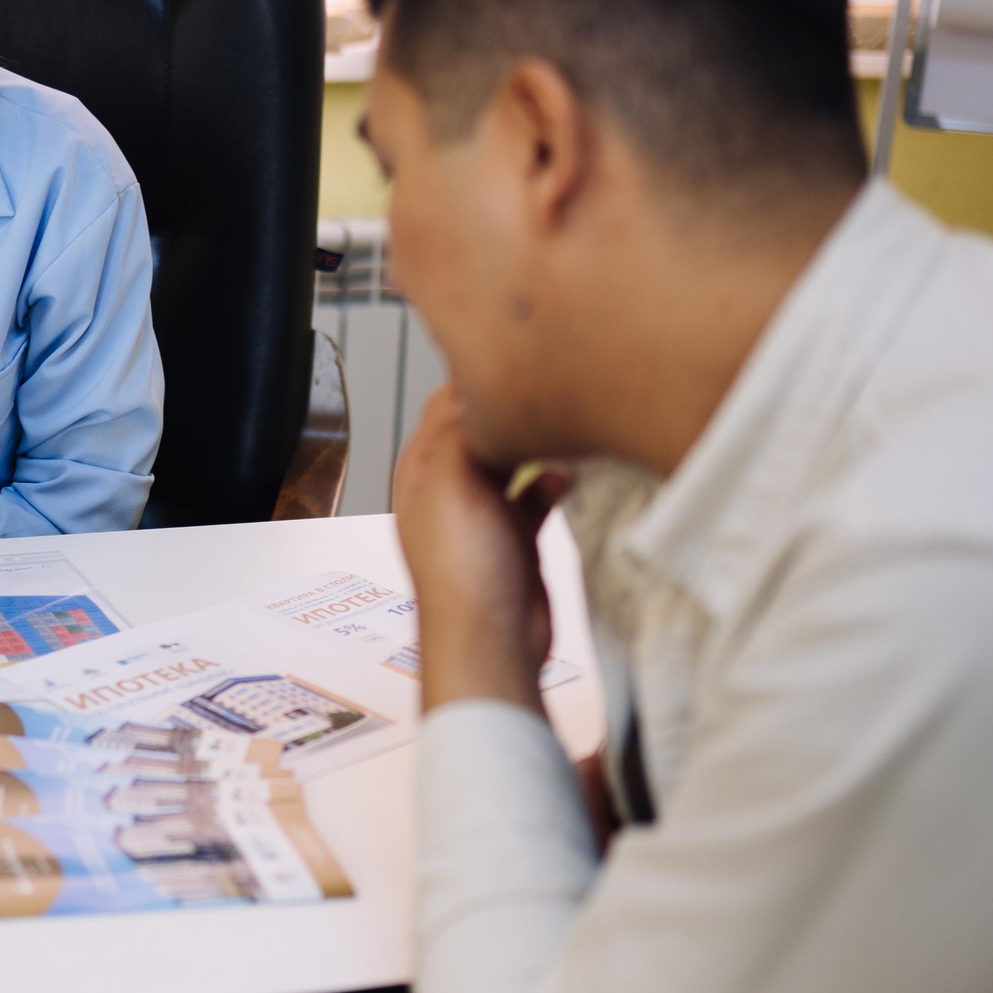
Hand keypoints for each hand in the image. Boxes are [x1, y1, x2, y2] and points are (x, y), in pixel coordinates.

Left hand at [391, 385, 569, 715]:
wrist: (491, 639)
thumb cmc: (461, 575)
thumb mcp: (450, 483)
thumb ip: (460, 430)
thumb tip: (477, 388)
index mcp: (421, 470)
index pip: (447, 403)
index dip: (477, 379)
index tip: (515, 354)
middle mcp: (450, 487)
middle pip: (484, 427)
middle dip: (513, 409)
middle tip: (550, 384)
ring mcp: (485, 511)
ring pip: (515, 457)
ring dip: (539, 444)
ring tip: (565, 425)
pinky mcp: (517, 534)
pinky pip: (539, 492)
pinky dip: (556, 480)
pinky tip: (571, 477)